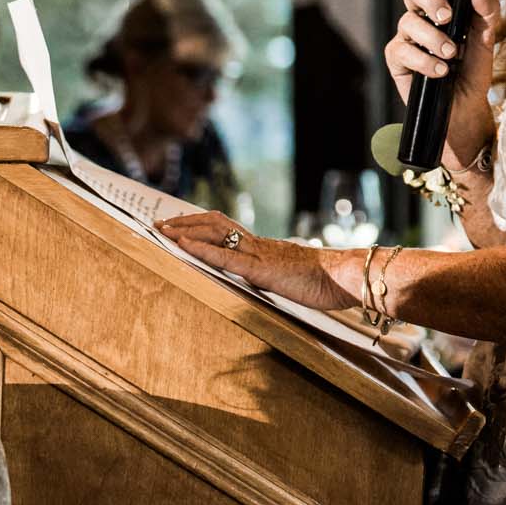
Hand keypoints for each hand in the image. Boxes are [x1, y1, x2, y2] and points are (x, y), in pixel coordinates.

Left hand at [156, 211, 356, 311]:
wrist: (347, 277)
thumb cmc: (327, 282)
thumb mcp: (294, 278)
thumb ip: (277, 276)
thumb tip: (267, 280)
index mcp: (266, 248)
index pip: (227, 229)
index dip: (201, 225)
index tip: (179, 225)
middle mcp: (259, 246)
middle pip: (215, 224)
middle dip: (185, 223)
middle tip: (159, 222)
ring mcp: (260, 256)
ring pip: (216, 235)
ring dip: (186, 231)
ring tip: (162, 230)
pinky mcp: (262, 271)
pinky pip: (226, 258)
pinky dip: (201, 250)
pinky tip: (183, 246)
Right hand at [383, 0, 498, 160]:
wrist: (466, 108)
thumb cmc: (474, 70)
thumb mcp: (487, 39)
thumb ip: (486, 11)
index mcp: (441, 4)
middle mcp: (420, 17)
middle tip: (447, 16)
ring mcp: (407, 38)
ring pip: (408, 22)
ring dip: (433, 37)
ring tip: (452, 54)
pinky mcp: (398, 61)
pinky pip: (402, 51)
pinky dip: (423, 60)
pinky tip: (440, 71)